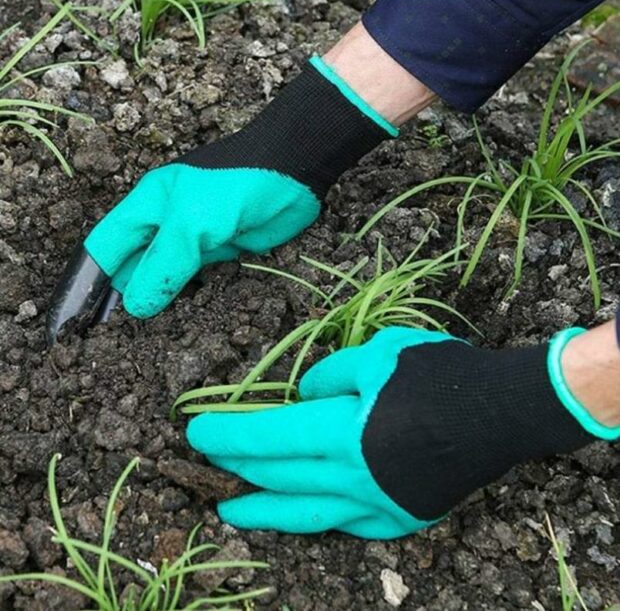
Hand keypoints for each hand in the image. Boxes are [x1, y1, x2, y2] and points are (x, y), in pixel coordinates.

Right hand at [46, 56, 391, 340]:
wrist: (295, 173)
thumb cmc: (236, 186)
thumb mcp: (191, 223)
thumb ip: (163, 264)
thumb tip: (134, 306)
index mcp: (146, 207)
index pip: (105, 249)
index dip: (88, 282)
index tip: (78, 319)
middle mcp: (164, 224)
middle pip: (133, 266)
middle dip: (123, 297)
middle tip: (110, 341)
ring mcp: (193, 240)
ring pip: (164, 277)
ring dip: (156, 302)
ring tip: (139, 340)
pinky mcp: (220, 253)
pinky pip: (196, 280)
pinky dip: (187, 298)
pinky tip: (179, 321)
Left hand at [187, 326, 597, 538]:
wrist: (504, 411)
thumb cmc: (439, 374)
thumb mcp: (379, 352)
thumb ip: (332, 375)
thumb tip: (305, 396)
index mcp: (343, 432)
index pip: (270, 435)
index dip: (229, 433)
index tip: (196, 432)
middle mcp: (353, 477)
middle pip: (281, 474)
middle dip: (239, 465)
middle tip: (208, 460)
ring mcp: (378, 504)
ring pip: (307, 513)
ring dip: (264, 510)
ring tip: (230, 511)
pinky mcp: (400, 516)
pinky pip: (347, 523)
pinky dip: (318, 517)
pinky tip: (302, 513)